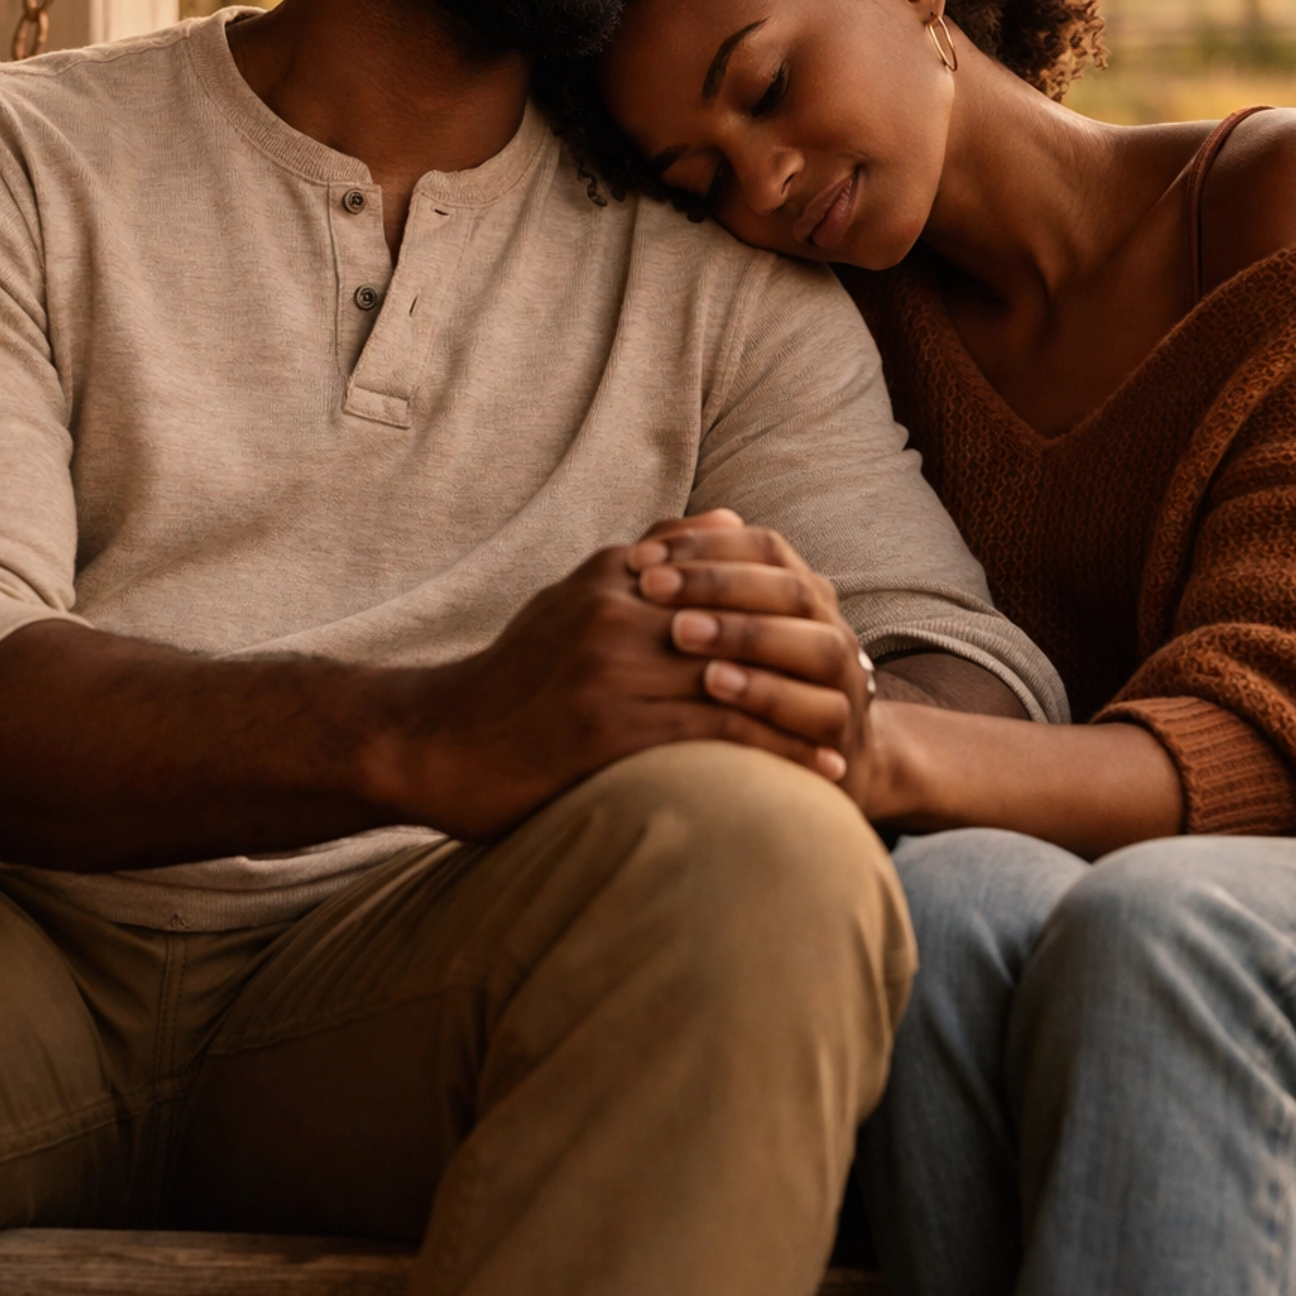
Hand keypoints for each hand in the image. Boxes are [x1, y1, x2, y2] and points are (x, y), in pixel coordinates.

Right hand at [369, 520, 856, 841]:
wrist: (434, 742)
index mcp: (614, 577)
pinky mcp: (606, 732)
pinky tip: (814, 775)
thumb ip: (649, 558)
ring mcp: (611, 672)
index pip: (723, 579)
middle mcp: (617, 614)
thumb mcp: (574, 597)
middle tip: (860, 687)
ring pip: (734, 683)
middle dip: (801, 660)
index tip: (832, 633)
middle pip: (738, 629)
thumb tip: (730, 521)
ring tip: (850, 735)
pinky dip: (775, 754)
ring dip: (801, 712)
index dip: (781, 609)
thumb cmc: (512, 679)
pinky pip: (713, 738)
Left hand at [626, 511, 881, 799]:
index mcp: (800, 593)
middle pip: (789, 589)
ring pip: (816, 644)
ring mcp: (842, 678)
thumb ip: (686, 595)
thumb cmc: (740, 690)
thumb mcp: (712, 638)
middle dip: (718, 584)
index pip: (764, 549)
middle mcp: (830, 626)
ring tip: (680, 633)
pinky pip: (819, 709)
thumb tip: (642, 550)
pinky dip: (768, 694)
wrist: (800, 769)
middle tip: (649, 586)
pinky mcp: (841, 731)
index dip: (705, 547)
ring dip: (747, 634)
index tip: (638, 559)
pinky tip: (715, 685)